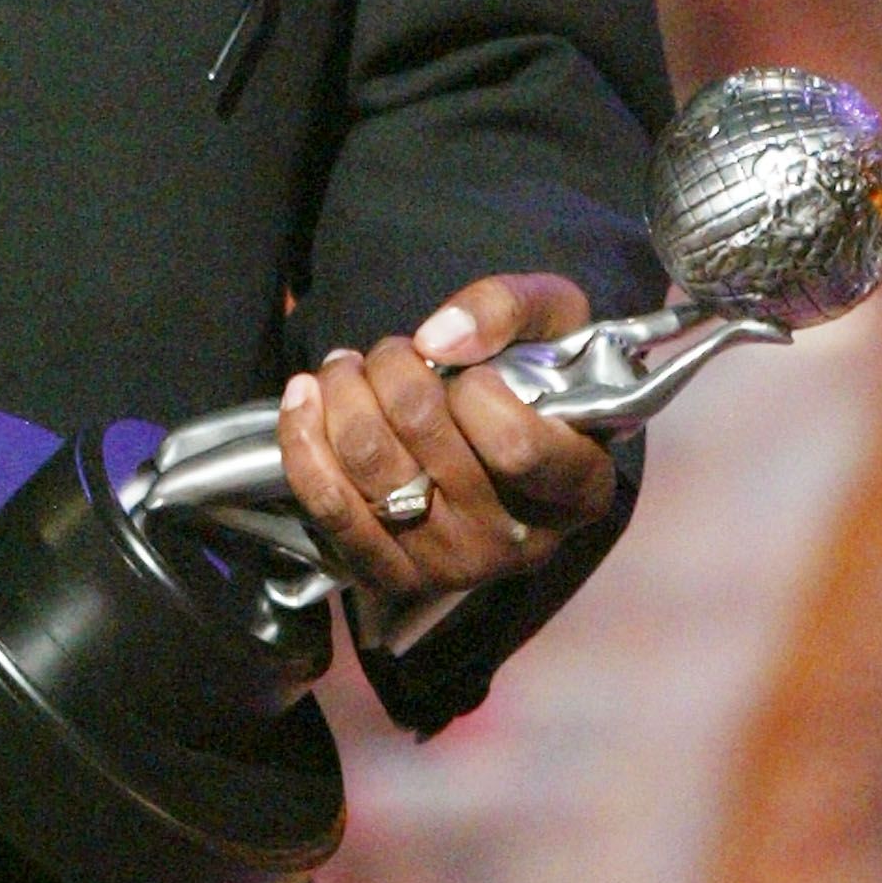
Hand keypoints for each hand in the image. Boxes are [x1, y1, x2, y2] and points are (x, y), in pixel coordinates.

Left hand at [275, 273, 618, 620]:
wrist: (499, 438)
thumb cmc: (536, 374)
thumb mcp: (551, 318)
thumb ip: (507, 309)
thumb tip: (438, 341)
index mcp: (578, 491)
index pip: (517, 446)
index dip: (477, 389)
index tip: (467, 369)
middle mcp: (518, 542)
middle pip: (424, 435)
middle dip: (393, 366)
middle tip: (393, 351)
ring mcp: (453, 565)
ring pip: (369, 460)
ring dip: (344, 390)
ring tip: (350, 368)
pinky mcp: (391, 573)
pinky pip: (330, 507)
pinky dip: (303, 439)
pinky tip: (304, 395)